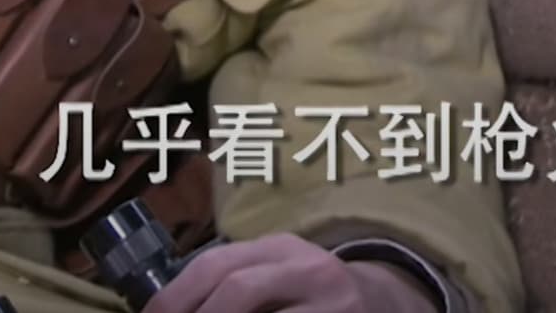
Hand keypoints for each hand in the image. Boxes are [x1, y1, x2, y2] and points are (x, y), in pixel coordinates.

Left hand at [142, 234, 435, 312]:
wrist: (388, 302)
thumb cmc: (313, 292)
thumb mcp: (277, 272)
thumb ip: (234, 279)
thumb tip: (167, 308)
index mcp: (282, 248)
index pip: (218, 265)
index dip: (176, 297)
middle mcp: (310, 269)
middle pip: (239, 289)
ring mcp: (333, 306)